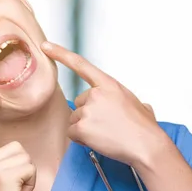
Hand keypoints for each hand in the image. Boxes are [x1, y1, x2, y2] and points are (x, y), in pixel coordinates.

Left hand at [41, 41, 167, 166]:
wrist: (146, 145)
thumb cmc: (144, 128)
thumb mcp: (139, 104)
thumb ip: (127, 101)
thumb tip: (141, 108)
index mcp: (109, 85)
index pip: (81, 65)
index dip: (61, 54)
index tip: (45, 46)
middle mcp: (96, 94)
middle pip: (79, 103)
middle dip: (89, 114)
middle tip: (108, 125)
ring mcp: (87, 110)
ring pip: (75, 119)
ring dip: (87, 128)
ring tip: (107, 134)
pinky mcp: (81, 127)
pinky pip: (72, 133)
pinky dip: (82, 139)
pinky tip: (100, 141)